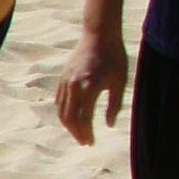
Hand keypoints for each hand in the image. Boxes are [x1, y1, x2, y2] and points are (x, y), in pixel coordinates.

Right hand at [55, 27, 128, 145]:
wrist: (99, 35)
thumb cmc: (114, 57)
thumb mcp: (120, 82)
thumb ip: (114, 105)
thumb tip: (108, 125)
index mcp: (89, 88)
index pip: (84, 118)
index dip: (87, 133)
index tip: (91, 143)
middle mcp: (74, 86)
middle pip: (69, 118)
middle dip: (76, 133)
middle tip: (84, 142)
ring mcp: (65, 82)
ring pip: (61, 110)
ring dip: (68, 124)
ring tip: (78, 132)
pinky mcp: (62, 78)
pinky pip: (59, 100)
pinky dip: (64, 112)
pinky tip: (72, 117)